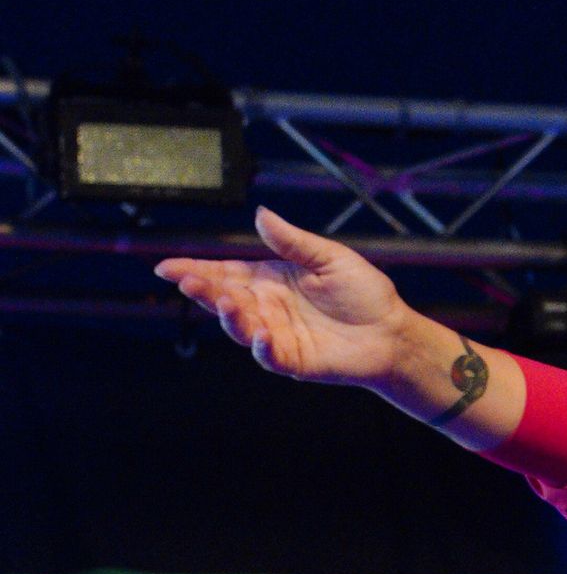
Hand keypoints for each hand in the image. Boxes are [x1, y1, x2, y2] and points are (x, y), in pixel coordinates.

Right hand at [155, 208, 420, 385]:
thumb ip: (293, 242)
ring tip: (226, 301)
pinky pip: (272, 356)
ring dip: (229, 316)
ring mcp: (279, 335)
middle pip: (225, 299)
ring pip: (242, 328)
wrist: (393, 331)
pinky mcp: (295, 360)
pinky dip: (264, 347)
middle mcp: (268, 307)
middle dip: (203, 291)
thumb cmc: (365, 293)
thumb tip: (260, 214)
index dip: (196, 270)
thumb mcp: (329, 258)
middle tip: (186, 281)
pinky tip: (263, 336)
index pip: (226, 273)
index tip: (167, 267)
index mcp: (271, 280)